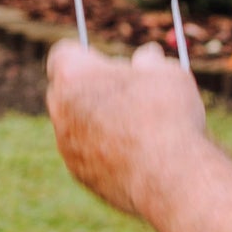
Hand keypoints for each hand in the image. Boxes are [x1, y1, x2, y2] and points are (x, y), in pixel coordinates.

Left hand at [46, 40, 206, 218]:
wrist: (170, 178)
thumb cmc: (168, 116)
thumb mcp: (168, 73)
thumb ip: (151, 61)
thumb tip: (147, 56)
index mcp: (74, 76)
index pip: (63, 53)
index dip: (85, 55)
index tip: (107, 62)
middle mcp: (61, 110)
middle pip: (65, 89)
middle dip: (89, 87)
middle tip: (124, 91)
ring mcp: (66, 145)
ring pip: (75, 124)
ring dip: (97, 120)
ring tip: (138, 125)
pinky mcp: (79, 174)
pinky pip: (86, 154)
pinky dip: (104, 150)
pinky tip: (137, 154)